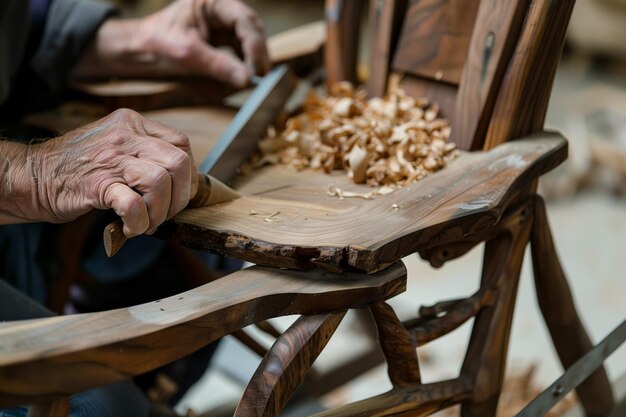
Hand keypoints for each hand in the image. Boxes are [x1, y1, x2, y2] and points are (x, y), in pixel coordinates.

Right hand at [29, 109, 197, 236]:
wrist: (31, 176)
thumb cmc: (76, 167)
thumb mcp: (114, 146)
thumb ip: (144, 153)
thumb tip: (181, 181)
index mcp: (132, 124)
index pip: (181, 144)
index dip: (188, 174)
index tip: (179, 194)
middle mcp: (125, 135)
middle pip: (179, 162)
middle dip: (180, 196)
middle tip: (164, 213)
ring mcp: (111, 158)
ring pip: (161, 182)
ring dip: (160, 212)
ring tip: (146, 223)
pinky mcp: (97, 183)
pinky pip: (134, 203)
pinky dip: (139, 222)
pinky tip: (129, 227)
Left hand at [74, 0, 269, 87]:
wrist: (140, 49)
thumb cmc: (157, 43)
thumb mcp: (188, 54)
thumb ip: (218, 65)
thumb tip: (246, 80)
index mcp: (213, 2)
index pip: (244, 20)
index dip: (255, 45)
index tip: (257, 70)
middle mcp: (222, 9)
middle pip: (253, 28)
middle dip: (258, 53)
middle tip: (261, 78)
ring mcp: (224, 23)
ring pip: (251, 39)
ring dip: (255, 59)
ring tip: (255, 80)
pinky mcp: (223, 38)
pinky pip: (242, 49)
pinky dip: (246, 63)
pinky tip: (245, 76)